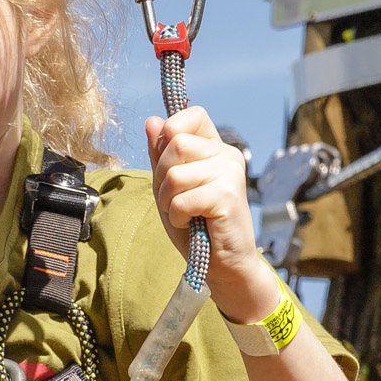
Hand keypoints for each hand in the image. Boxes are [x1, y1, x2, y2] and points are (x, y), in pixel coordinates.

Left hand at [146, 108, 276, 318]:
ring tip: (184, 215)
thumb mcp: (169, 188)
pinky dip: (177, 217)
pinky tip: (191, 224)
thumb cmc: (196, 227)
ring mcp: (229, 173)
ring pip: (175, 174)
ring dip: (168, 201)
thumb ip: (161, 155)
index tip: (169, 162)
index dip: (172, 131)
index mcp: (215, 148)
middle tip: (175, 200)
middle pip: (176, 144)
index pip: (192, 115)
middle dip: (162, 177)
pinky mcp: (227, 195)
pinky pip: (182, 199)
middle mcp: (226, 155)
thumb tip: (151, 121)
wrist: (223, 264)